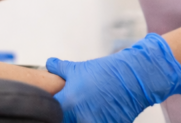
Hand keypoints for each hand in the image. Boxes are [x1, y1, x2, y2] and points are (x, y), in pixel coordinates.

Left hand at [46, 34, 180, 122]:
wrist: (132, 78)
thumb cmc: (104, 73)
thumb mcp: (76, 68)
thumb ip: (58, 68)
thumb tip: (48, 64)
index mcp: (67, 104)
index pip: (49, 116)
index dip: (48, 114)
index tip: (51, 112)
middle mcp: (80, 118)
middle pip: (64, 122)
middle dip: (63, 118)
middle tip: (67, 112)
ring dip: (79, 120)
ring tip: (84, 111)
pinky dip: (95, 121)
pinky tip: (96, 114)